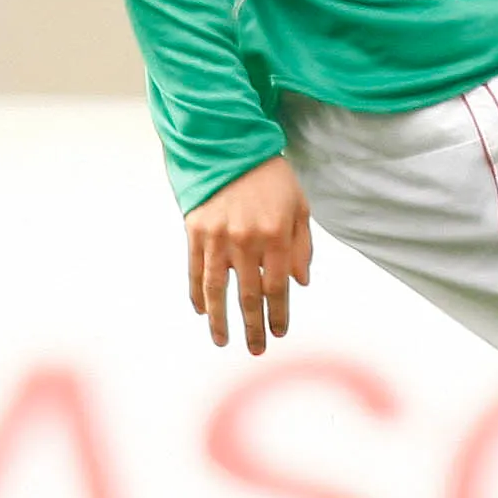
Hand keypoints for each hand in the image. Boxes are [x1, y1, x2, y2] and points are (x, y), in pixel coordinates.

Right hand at [187, 157, 313, 355]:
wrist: (230, 148)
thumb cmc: (272, 179)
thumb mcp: (299, 207)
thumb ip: (301, 246)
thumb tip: (300, 283)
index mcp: (276, 235)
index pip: (277, 287)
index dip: (278, 313)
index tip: (279, 332)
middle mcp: (246, 240)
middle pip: (248, 295)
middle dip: (252, 326)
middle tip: (256, 349)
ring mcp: (217, 237)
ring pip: (217, 290)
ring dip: (220, 320)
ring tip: (223, 341)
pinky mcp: (195, 231)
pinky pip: (195, 271)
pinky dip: (198, 294)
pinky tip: (203, 311)